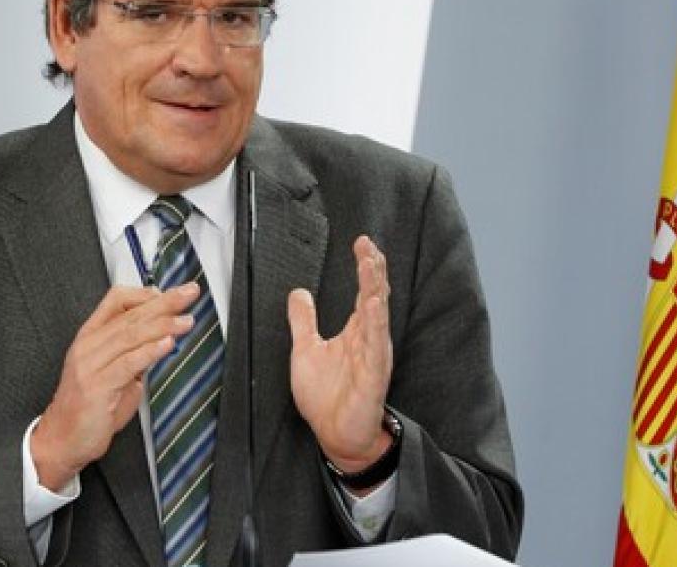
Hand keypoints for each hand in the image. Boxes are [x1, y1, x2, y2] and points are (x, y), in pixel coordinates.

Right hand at [31, 283, 198, 489]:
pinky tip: (167, 344)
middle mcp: (89, 345)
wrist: (63, 439)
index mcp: (91, 336)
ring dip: (163, 325)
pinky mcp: (97, 386)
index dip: (145, 293)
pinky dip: (149, 351)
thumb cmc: (90, 408)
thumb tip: (164, 338)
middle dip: (164, 303)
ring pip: (130, 335)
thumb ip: (135, 353)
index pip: (116, 300)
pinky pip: (127, 364)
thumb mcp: (115, 372)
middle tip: (189, 293)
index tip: (170, 293)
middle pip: (130, 315)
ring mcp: (90, 365)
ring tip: (185, 320)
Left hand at [288, 235, 392, 473]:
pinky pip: (376, 346)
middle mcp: (368, 339)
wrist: (336, 435)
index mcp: (355, 331)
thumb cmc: (326, 397)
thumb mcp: (306, 350)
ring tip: (372, 266)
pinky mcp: (373, 376)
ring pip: (378, 316)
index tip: (361, 242)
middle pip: (375, 296)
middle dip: (373, 270)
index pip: (365, 291)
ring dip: (376, 290)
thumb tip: (298, 293)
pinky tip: (373, 305)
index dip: (365, 266)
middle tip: (369, 245)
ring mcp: (373, 356)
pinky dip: (375, 324)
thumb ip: (304, 321)